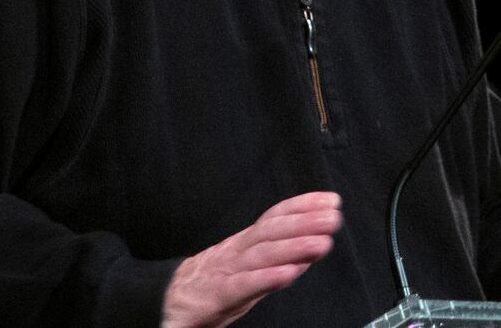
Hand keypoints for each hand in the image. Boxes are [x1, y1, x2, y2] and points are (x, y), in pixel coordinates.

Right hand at [161, 191, 342, 327]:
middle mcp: (237, 251)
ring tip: (321, 242)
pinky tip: (288, 274)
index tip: (331, 199)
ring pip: (262, 254)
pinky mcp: (217, 296)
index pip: (275, 218)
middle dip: (305, 223)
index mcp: (245, 242)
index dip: (303, 206)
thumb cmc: (213, 282)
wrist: (167, 300)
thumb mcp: (249, 266)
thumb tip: (313, 246)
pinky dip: (266, 278)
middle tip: (333, 218)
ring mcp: (226, 271)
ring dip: (294, 247)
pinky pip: (243, 285)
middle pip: (272, 232)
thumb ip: (281, 258)